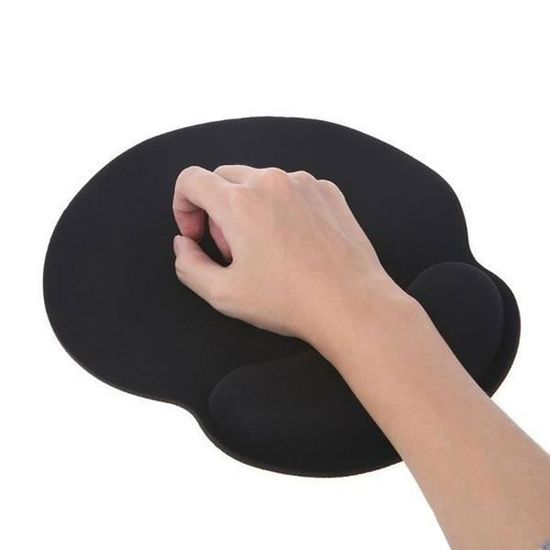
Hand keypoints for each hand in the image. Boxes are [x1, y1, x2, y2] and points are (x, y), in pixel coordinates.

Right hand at [172, 165, 405, 342]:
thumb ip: (189, 265)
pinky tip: (295, 242)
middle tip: (233, 249)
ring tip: (267, 249)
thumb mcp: (223, 294)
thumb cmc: (289, 300)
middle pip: (224, 178)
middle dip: (217, 210)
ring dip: (251, 208)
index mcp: (239, 202)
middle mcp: (270, 181)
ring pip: (259, 182)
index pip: (191, 179)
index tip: (197, 235)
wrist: (351, 303)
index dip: (183, 206)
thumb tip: (184, 244)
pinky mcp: (328, 191)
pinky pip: (292, 188)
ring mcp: (303, 183)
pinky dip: (282, 207)